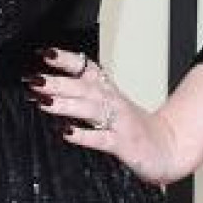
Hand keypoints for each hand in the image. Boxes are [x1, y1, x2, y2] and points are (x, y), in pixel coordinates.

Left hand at [23, 46, 189, 187]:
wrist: (167, 148)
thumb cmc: (129, 126)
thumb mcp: (107, 103)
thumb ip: (81, 92)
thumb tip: (45, 85)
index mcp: (107, 89)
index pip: (86, 67)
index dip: (66, 59)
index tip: (44, 53)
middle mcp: (112, 101)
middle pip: (84, 86)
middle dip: (58, 82)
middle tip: (34, 79)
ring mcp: (119, 122)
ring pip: (91, 109)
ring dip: (67, 104)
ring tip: (44, 101)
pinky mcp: (125, 145)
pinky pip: (103, 139)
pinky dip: (85, 135)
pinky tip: (66, 133)